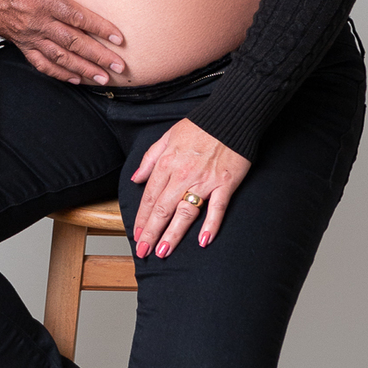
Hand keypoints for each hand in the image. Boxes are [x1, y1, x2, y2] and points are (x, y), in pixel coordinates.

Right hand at [0, 0, 126, 84]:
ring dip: (82, 70)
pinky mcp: (18, 42)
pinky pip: (40, 63)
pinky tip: (73, 79)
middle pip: (73, 43)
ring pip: (59, 58)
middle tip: (119, 66)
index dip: (100, 28)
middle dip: (98, 57)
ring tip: (102, 78)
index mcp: (42, 0)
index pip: (77, 18)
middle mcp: (36, 22)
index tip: (119, 38)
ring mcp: (27, 36)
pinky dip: (58, 73)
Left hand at [130, 119, 251, 258]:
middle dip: (151, 233)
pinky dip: (211, 224)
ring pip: (185, 212)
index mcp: (167, 163)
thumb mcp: (167, 136)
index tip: (136, 235)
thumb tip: (136, 178)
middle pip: (163, 209)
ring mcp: (205, 181)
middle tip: (143, 252)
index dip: (141, 218)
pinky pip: (217, 208)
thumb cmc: (200, 126)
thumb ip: (150, 158)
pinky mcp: (226, 184)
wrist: (232, 116)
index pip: (150, 197)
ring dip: (173, 234)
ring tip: (163, 252)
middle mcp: (183, 174)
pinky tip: (203, 241)